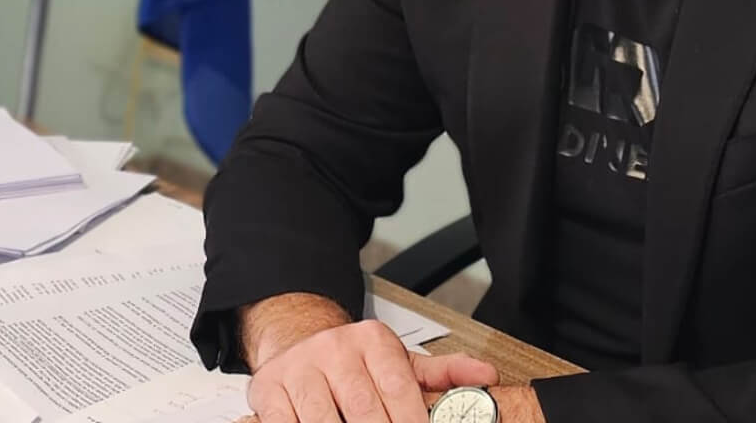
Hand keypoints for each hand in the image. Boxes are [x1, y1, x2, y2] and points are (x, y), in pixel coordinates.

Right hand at [241, 314, 497, 421]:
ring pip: (323, 421)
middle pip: (363, 409)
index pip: (398, 388)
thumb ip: (444, 374)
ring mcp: (298, 369)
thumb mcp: (400, 362)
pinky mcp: (268, 391)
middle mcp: (334, 349)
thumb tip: (487, 376)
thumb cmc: (354, 363)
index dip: (412, 422)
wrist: (299, 344)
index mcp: (372, 340)